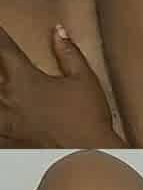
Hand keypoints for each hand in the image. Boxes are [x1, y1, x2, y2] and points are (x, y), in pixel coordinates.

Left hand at [0, 25, 125, 147]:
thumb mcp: (85, 81)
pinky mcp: (8, 141)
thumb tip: (59, 32)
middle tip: (2, 67)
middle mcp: (7, 98)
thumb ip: (69, 54)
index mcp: (24, 78)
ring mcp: (4, 121)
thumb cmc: (87, 119)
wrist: (86, 156)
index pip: (3, 47)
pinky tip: (4, 118)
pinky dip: (1, 120)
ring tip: (3, 94)